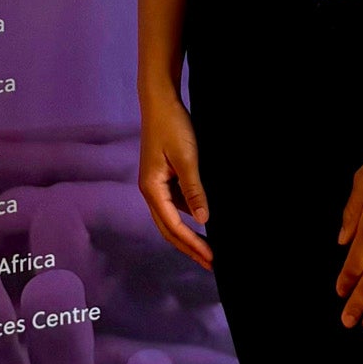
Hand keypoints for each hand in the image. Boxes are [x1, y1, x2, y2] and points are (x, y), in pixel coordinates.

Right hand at [138, 90, 212, 271]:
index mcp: (152, 189)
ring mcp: (156, 185)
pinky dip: (189, 217)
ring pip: (172, 218)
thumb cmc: (172, 126)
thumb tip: (203, 219)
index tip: (211, 258)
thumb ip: (194, 189)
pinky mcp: (164, 177)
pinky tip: (204, 221)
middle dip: (189, 248)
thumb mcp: (187, 158)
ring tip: (210, 248)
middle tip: (211, 263)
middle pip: (169, 229)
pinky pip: (176, 204)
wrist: (160, 100)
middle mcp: (151, 191)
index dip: (193, 244)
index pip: (173, 226)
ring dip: (189, 235)